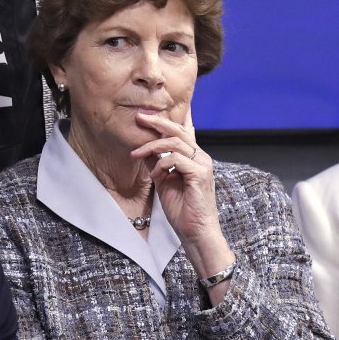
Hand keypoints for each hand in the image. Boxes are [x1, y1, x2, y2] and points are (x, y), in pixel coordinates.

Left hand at [131, 108, 233, 298]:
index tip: (154, 108)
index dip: (172, 117)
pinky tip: (155, 175)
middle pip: (178, 131)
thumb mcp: (163, 180)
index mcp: (193, 157)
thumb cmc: (181, 209)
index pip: (185, 131)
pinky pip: (177, 160)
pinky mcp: (200, 175)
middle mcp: (200, 157)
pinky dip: (162, 165)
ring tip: (136, 155)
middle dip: (157, 122)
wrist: (195, 231)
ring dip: (152, 146)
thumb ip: (156, 163)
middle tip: (139, 117)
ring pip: (176, 143)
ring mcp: (202, 165)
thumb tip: (142, 149)